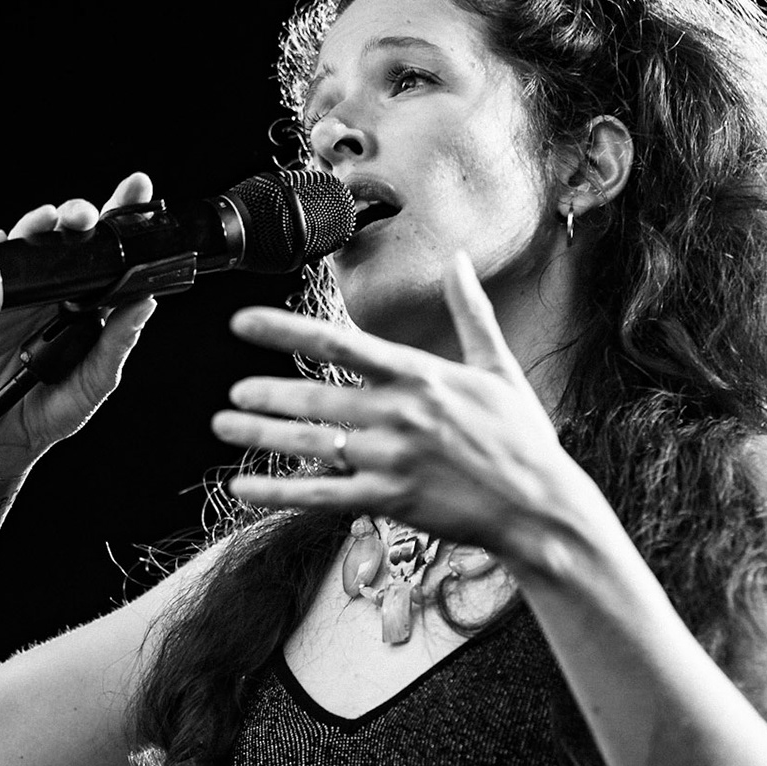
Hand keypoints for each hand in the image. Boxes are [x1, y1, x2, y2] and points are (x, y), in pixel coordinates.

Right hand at [0, 172, 161, 474]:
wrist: (6, 436)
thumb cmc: (53, 406)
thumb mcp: (97, 379)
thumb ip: (118, 342)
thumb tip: (145, 303)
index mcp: (87, 302)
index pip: (108, 253)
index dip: (121, 217)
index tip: (139, 188)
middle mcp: (55, 290)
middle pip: (68, 237)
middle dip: (78, 214)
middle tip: (87, 215)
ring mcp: (19, 293)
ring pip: (29, 243)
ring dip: (38, 224)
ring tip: (50, 221)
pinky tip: (5, 241)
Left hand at [212, 252, 590, 565]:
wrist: (541, 506)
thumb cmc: (522, 438)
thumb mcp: (499, 368)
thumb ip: (470, 312)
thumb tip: (460, 259)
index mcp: (421, 375)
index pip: (339, 343)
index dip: (284, 330)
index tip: (242, 322)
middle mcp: (401, 414)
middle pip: (315, 398)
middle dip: (266, 394)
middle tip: (233, 394)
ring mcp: (393, 460)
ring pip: (311, 445)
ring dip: (261, 436)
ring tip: (225, 427)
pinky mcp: (391, 501)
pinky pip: (320, 495)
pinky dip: (276, 493)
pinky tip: (242, 489)